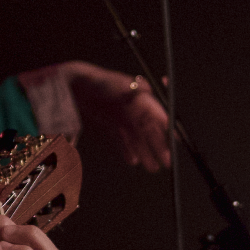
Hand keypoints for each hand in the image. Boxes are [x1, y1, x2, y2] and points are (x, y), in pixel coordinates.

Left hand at [17, 61, 171, 171]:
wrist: (74, 85)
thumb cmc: (97, 82)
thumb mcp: (116, 84)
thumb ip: (132, 89)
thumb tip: (146, 90)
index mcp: (139, 97)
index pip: (158, 114)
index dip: (168, 128)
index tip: (175, 141)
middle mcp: (133, 107)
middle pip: (150, 129)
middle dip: (159, 146)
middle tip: (166, 162)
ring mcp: (122, 116)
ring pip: (137, 137)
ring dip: (145, 152)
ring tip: (152, 168)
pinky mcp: (111, 123)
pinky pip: (122, 139)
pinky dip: (128, 149)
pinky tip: (133, 161)